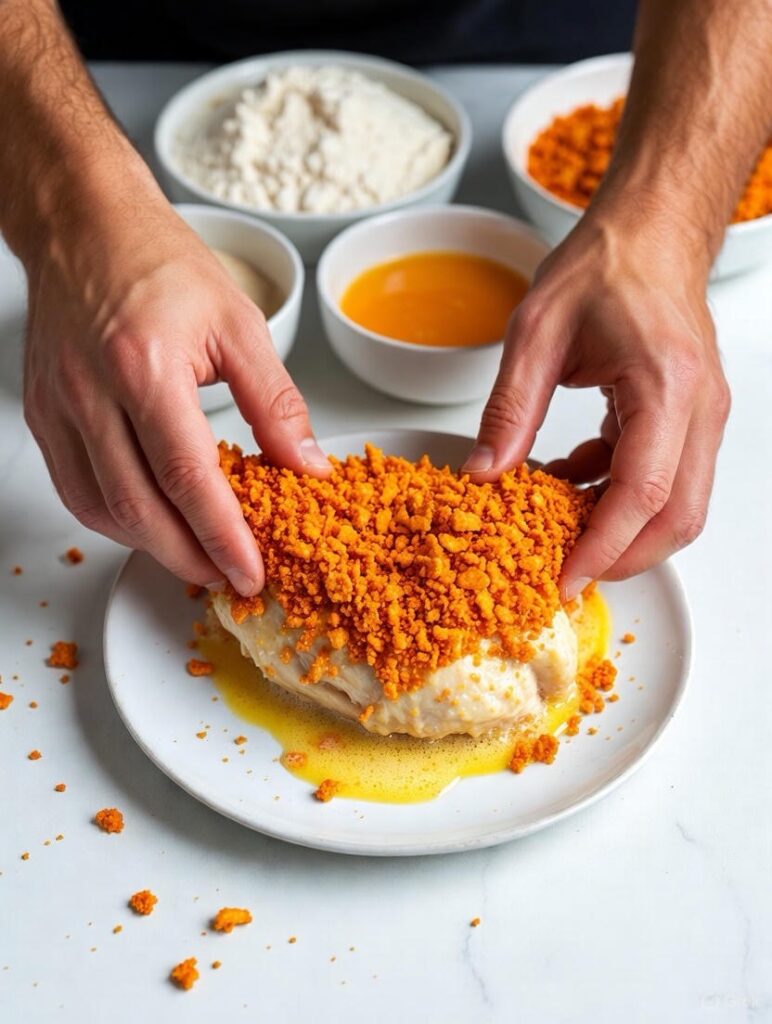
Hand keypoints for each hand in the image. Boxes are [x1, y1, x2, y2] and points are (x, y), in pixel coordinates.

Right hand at [23, 177, 329, 594]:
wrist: (84, 224)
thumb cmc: (158, 261)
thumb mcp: (239, 324)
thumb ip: (275, 402)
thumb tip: (306, 466)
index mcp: (145, 366)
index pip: (186, 478)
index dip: (221, 536)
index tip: (250, 571)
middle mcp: (91, 392)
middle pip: (138, 510)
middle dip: (189, 557)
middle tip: (228, 575)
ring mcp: (58, 406)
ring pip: (100, 510)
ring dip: (151, 547)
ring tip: (196, 554)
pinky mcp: (42, 413)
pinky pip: (75, 489)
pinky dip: (115, 519)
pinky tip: (151, 521)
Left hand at [462, 203, 729, 598]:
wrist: (649, 233)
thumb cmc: (604, 265)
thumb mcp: (535, 333)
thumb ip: (509, 409)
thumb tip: (484, 475)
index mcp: (665, 384)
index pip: (644, 493)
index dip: (603, 546)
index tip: (564, 578)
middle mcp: (698, 407)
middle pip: (678, 517)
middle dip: (622, 557)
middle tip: (563, 570)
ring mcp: (702, 415)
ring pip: (678, 505)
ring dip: (620, 528)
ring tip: (556, 523)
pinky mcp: (689, 418)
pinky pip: (663, 478)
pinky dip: (616, 495)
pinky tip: (569, 477)